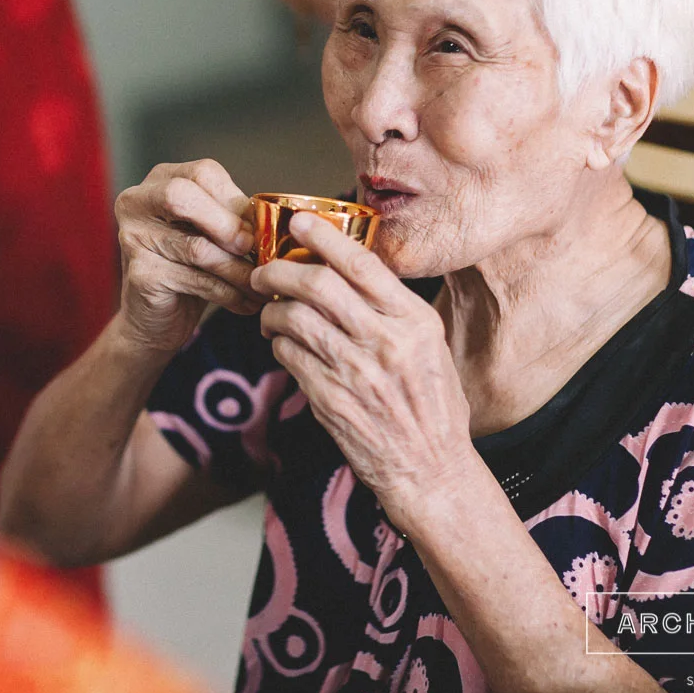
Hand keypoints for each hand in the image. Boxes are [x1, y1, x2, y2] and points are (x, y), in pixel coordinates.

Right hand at [113, 160, 264, 353]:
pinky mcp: (141, 273)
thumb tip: (268, 218)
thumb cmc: (187, 269)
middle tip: (254, 249)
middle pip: (183, 196)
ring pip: (197, 247)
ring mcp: (133, 238)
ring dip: (238, 270)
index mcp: (159, 181)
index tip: (258, 226)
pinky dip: (228, 293)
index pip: (202, 172)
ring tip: (260, 284)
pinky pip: (196, 280)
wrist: (155, 319)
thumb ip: (231, 218)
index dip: (235, 199)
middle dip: (227, 225)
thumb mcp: (209, 234)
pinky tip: (246, 302)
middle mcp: (136, 203)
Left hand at [252, 212, 475, 519]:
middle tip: (263, 271)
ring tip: (269, 314)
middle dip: (278, 270)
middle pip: (317, 284)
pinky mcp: (331, 401)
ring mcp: (357, 373)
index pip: (363, 264)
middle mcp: (387, 342)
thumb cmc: (430, 406)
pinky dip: (278, 346)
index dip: (324, 236)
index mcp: (414, 321)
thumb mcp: (429, 347)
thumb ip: (393, 311)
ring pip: (294, 319)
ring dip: (272, 311)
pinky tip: (283, 348)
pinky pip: (289, 357)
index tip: (298, 221)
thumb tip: (347, 271)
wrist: (430, 471)